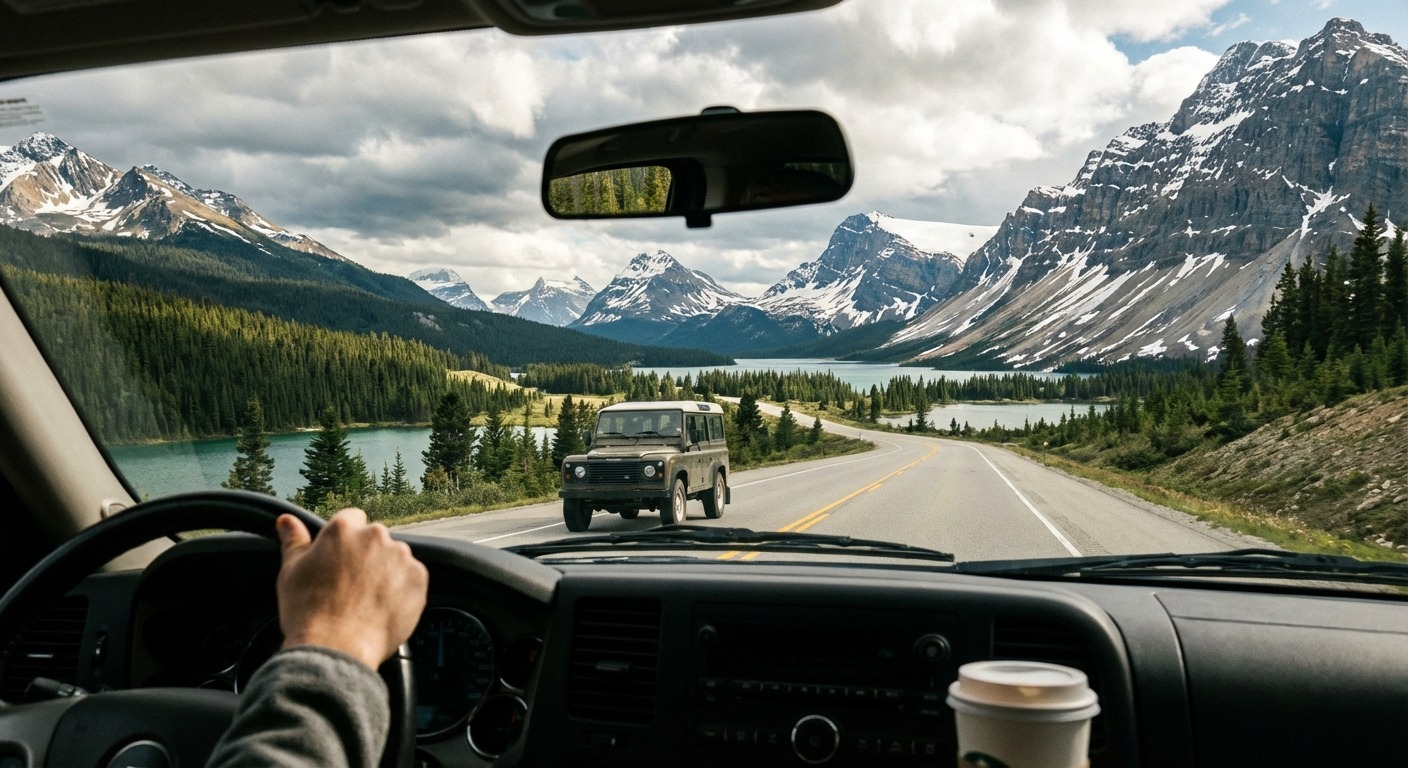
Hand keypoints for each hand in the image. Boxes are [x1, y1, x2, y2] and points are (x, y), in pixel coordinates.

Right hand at [275, 508, 428, 669]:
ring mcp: (399, 556)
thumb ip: (294, 540)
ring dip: (386, 572)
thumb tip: (286, 520)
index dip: (346, 541)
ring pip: (395, 558)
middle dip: (366, 557)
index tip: (342, 559)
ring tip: (367, 601)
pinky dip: (403, 590)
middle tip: (352, 586)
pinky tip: (383, 608)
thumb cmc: (308, 612)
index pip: (352, 519)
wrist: (335, 648)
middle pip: (375, 539)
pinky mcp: (418, 578)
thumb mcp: (291, 572)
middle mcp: (374, 536)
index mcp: (343, 530)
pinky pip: (412, 578)